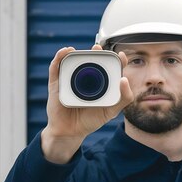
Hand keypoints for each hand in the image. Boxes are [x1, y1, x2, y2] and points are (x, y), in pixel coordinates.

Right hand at [40, 44, 133, 162]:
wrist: (71, 132)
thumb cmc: (91, 120)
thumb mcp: (111, 111)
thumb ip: (124, 98)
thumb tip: (124, 79)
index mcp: (99, 82)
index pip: (108, 66)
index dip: (114, 58)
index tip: (120, 56)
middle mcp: (84, 78)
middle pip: (90, 60)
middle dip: (94, 52)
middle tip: (98, 48)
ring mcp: (70, 79)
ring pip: (72, 61)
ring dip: (75, 52)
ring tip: (79, 50)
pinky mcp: (57, 83)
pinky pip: (56, 67)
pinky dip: (59, 57)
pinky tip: (65, 52)